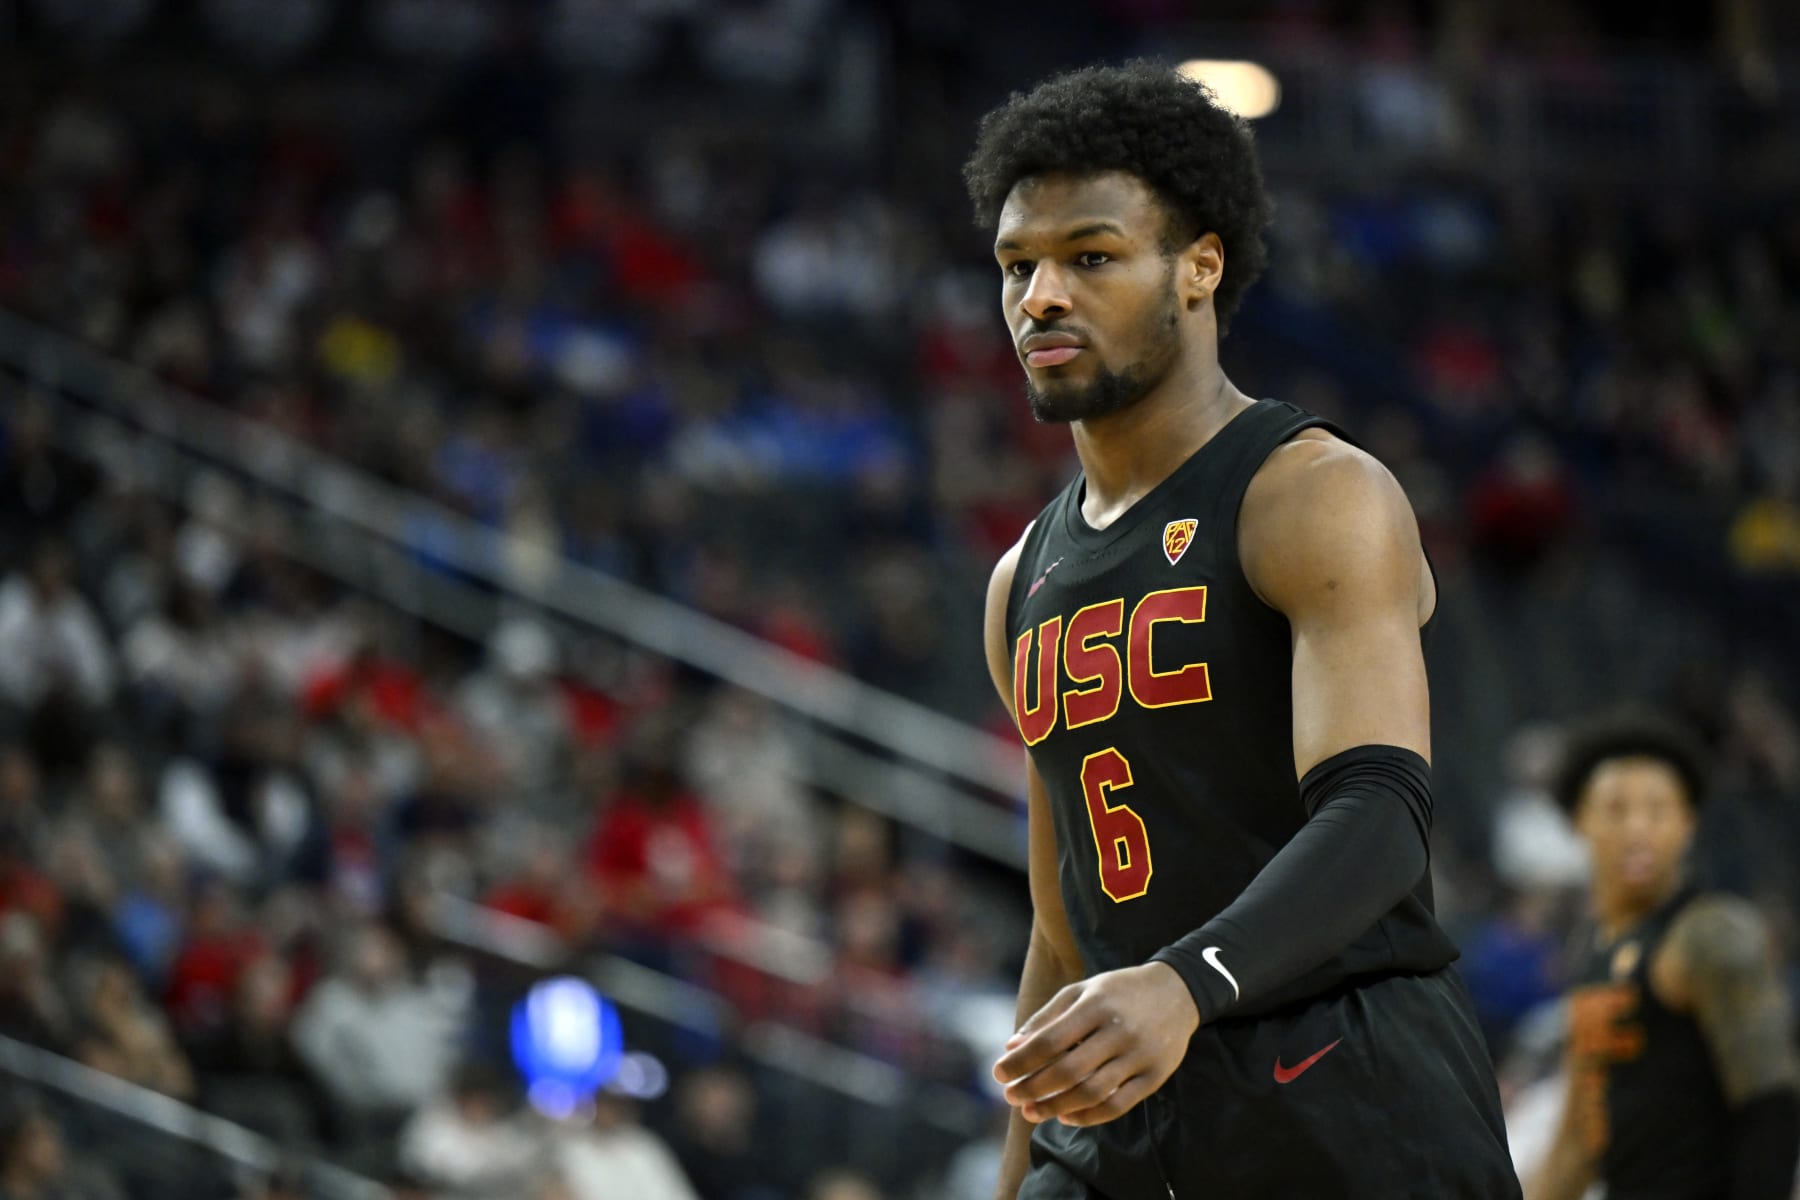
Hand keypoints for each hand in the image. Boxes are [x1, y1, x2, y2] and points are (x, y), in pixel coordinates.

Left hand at [992, 962, 1198, 1126]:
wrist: (1177, 992)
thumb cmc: (1117, 992)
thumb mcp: (1081, 991)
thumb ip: (1046, 1018)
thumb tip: (1011, 1046)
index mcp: (1096, 1005)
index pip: (1050, 1040)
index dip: (1021, 1061)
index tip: (998, 1073)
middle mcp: (1118, 1030)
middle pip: (1068, 1071)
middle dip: (1033, 1088)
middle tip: (1011, 1098)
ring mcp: (1139, 1056)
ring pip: (1092, 1093)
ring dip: (1056, 1107)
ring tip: (1032, 1113)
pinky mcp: (1155, 1076)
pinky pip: (1118, 1106)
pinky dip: (1089, 1117)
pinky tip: (1066, 1117)